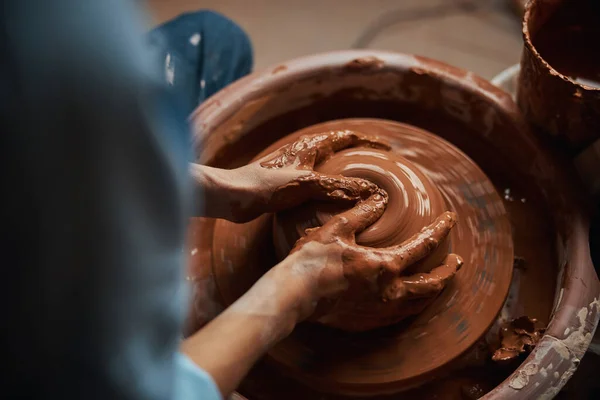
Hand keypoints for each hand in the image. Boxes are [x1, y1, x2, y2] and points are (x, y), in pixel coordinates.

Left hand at [229, 130, 389, 221]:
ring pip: (328, 167)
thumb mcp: (308, 184)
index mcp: (311, 146)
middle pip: (340, 150)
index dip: (369, 141)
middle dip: (360, 156)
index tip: (388, 149)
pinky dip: (331, 189)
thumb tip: (373, 191)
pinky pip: (317, 183)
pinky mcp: (287, 185)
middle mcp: (305, 153)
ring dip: (345, 173)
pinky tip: (334, 204)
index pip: (348, 137)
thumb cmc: (265, 185)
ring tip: (362, 186)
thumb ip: (340, 187)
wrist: (232, 197)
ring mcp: (296, 168)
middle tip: (379, 168)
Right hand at [276, 192, 462, 321]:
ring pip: (420, 303)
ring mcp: (380, 310)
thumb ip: (363, 213)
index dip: (440, 229)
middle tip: (456, 261)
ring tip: (438, 281)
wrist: (296, 294)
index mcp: (386, 266)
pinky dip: (413, 304)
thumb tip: (380, 199)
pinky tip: (409, 298)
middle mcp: (390, 292)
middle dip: (448, 272)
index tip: (450, 219)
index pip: (424, 245)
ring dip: (434, 290)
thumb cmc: (313, 259)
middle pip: (432, 284)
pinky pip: (401, 315)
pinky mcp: (368, 321)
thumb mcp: (338, 228)